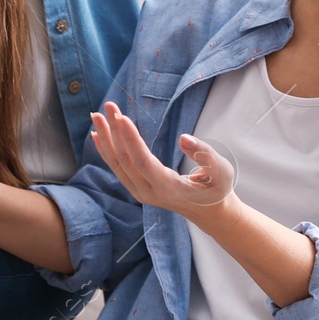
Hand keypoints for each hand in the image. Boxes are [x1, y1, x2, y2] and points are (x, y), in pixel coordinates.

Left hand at [88, 101, 236, 217]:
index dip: (131, 140)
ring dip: (106, 138)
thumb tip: (184, 138)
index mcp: (168, 189)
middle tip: (107, 107)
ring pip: (118, 164)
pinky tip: (98, 134)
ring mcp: (141, 193)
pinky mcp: (137, 188)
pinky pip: (118, 168)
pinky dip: (106, 150)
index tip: (121, 117)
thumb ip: (205, 155)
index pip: (143, 162)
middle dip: (115, 132)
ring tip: (97, 116)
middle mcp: (149, 193)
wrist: (209, 212)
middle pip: (126, 161)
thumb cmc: (217, 190)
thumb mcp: (221, 173)